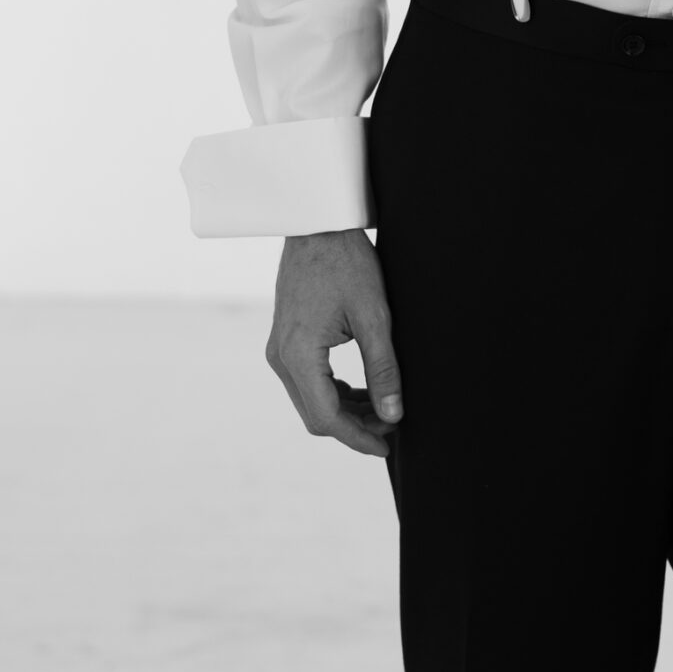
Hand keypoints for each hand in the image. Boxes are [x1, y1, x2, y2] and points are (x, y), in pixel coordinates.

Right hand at [266, 228, 402, 458]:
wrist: (318, 225)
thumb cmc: (347, 263)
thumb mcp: (374, 316)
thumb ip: (384, 368)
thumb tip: (393, 414)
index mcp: (299, 355)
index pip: (327, 418)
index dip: (358, 438)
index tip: (387, 446)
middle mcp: (280, 358)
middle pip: (315, 416)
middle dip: (354, 427)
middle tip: (392, 426)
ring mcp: (278, 350)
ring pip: (311, 402)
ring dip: (345, 412)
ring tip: (384, 410)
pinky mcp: (285, 341)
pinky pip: (307, 382)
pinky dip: (334, 393)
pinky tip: (362, 391)